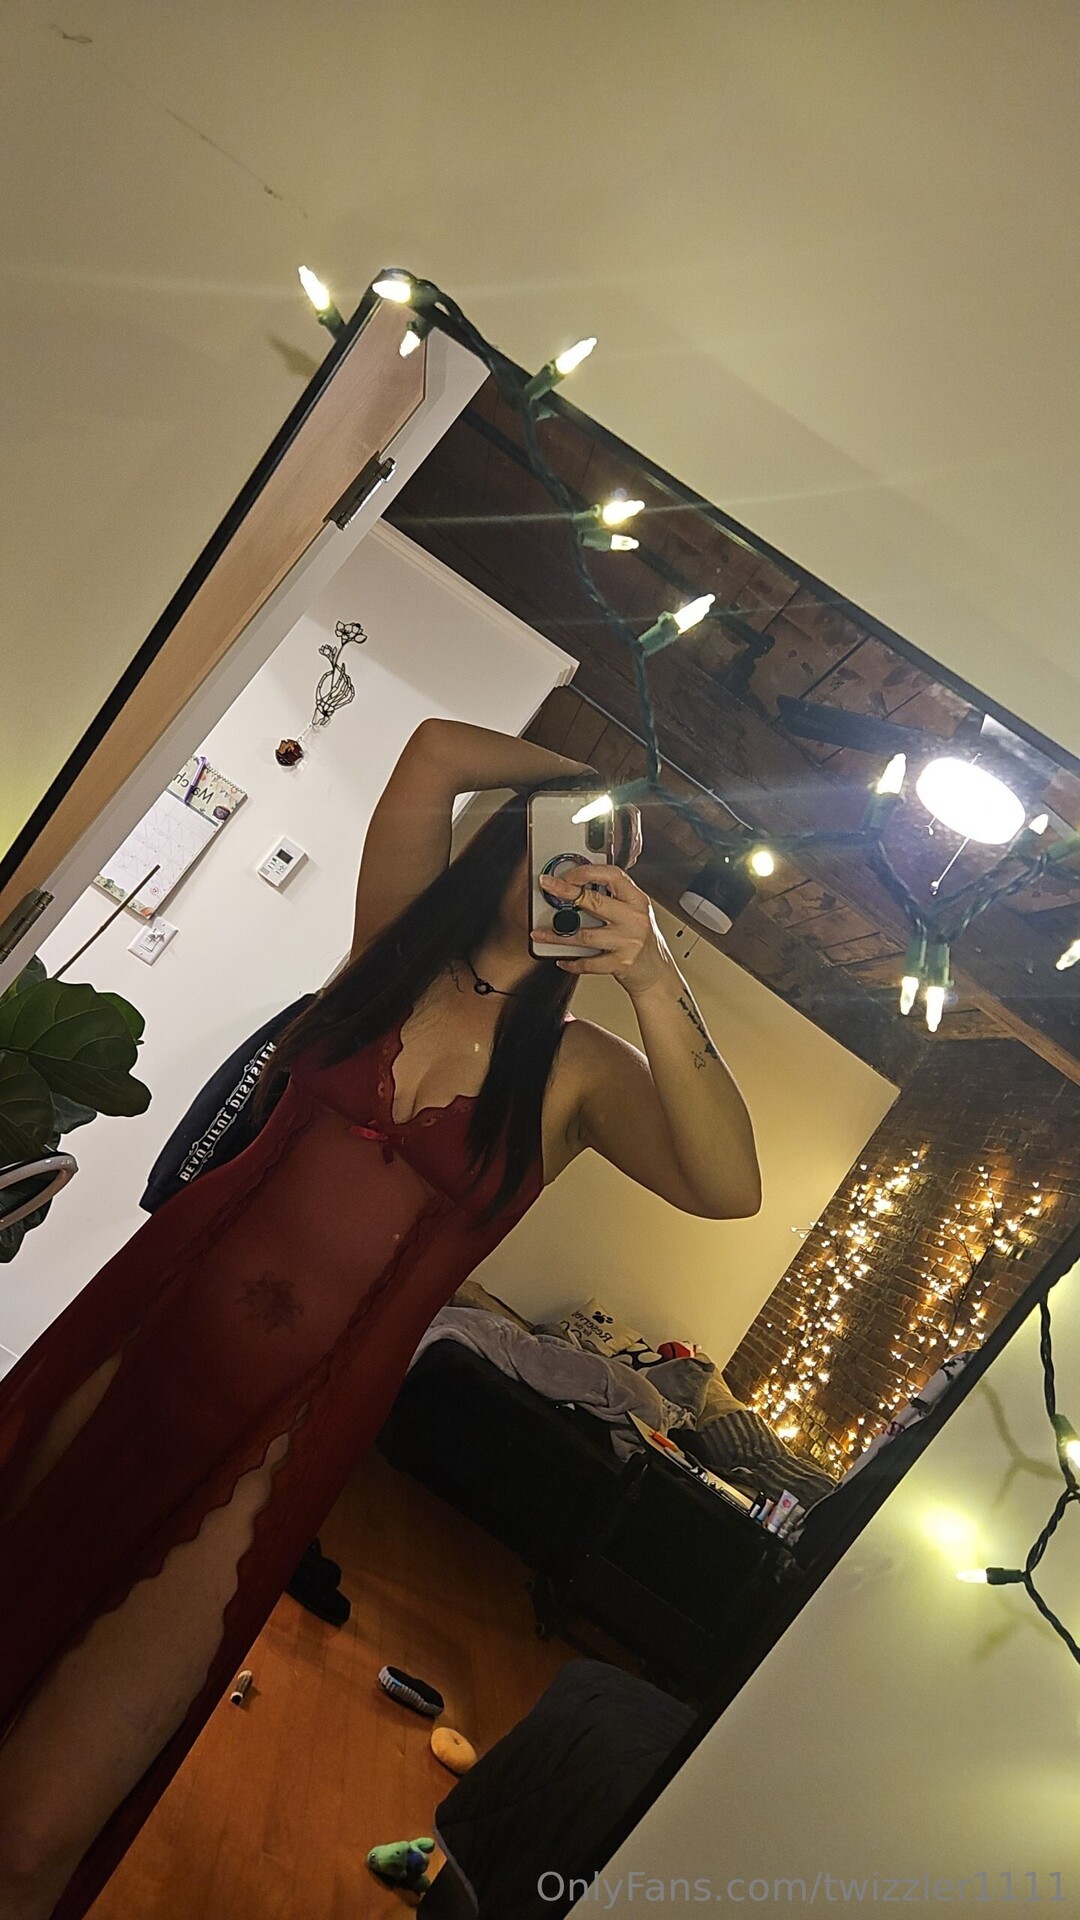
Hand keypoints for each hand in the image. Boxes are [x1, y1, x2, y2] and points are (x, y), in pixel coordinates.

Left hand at [532, 865, 670, 996]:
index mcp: (637, 900)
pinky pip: (589, 962)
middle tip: (547, 886)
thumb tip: (578, 885)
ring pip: (585, 935)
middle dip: (566, 892)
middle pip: (594, 902)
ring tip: (540, 933)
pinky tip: (562, 958)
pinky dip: (572, 961)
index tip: (568, 873)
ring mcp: (628, 941)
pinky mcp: (621, 963)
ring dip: (558, 934)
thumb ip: (613, 898)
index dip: (587, 871)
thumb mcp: (635, 912)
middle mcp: (634, 918)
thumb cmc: (642, 940)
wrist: (656, 973)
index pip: (612, 876)